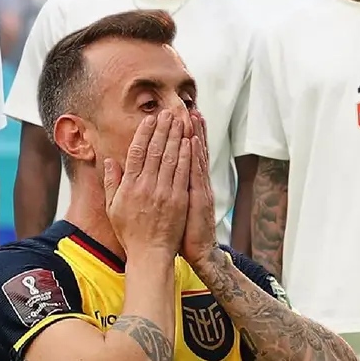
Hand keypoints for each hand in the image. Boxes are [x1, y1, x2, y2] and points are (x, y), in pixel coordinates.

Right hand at [103, 110, 191, 257]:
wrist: (150, 254)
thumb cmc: (130, 232)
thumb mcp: (113, 208)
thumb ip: (111, 182)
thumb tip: (109, 160)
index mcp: (129, 186)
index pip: (137, 152)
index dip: (144, 134)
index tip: (150, 119)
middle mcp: (146, 186)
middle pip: (156, 150)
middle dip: (163, 129)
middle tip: (168, 112)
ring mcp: (164, 192)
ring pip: (171, 158)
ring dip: (176, 136)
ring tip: (180, 120)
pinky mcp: (179, 200)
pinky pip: (183, 173)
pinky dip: (187, 155)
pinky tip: (190, 142)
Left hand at [181, 111, 217, 266]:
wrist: (199, 251)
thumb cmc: (183, 231)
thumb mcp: (175, 207)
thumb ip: (167, 189)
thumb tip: (159, 176)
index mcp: (185, 184)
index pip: (183, 156)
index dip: (182, 138)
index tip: (178, 119)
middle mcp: (195, 183)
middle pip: (193, 152)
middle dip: (191, 130)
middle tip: (190, 109)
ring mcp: (199, 189)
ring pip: (197, 158)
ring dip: (196, 136)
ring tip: (194, 117)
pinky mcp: (200, 198)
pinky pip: (196, 174)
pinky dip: (195, 157)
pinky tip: (193, 142)